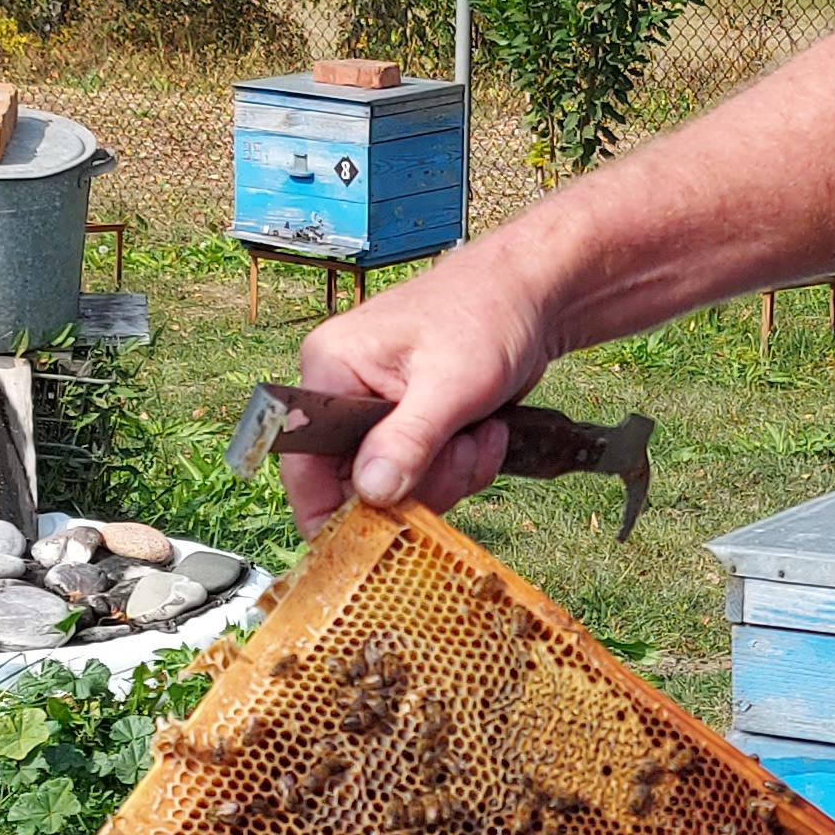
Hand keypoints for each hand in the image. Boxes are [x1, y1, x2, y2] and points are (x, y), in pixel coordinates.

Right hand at [281, 253, 556, 528]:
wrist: (530, 295)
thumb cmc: (486, 313)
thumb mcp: (449, 384)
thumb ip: (407, 441)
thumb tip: (370, 493)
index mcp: (330, 370)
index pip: (303, 463)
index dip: (332, 511)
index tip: (374, 539)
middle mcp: (343, 393)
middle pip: (356, 484)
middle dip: (420, 482)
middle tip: (461, 452)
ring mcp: (377, 412)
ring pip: (397, 485)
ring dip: (449, 473)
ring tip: (478, 432)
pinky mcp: (409, 425)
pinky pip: (424, 474)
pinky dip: (460, 465)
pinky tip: (484, 431)